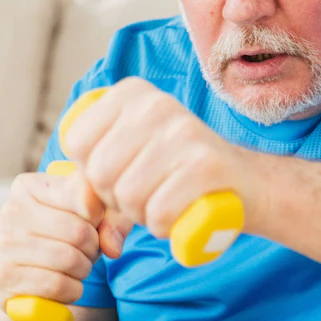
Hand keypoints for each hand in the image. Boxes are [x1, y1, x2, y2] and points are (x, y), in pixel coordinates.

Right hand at [0, 167, 131, 314]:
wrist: (29, 283)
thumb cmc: (63, 241)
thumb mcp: (91, 219)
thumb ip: (112, 218)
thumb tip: (112, 247)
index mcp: (27, 187)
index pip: (82, 195)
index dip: (99, 217)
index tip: (93, 224)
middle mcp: (10, 212)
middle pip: (78, 231)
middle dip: (93, 248)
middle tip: (87, 252)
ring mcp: (3, 245)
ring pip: (68, 260)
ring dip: (83, 270)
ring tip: (75, 268)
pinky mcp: (5, 277)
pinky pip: (57, 285)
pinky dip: (71, 290)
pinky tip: (64, 285)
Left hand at [61, 77, 259, 241]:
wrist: (244, 183)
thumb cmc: (173, 175)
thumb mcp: (125, 167)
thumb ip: (89, 183)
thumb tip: (81, 206)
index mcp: (130, 93)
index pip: (76, 142)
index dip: (91, 173)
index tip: (121, 172)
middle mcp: (156, 103)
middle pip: (100, 172)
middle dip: (117, 198)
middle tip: (146, 193)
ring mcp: (184, 131)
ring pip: (128, 196)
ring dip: (143, 214)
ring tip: (166, 201)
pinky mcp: (207, 164)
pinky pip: (159, 213)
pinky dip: (165, 226)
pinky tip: (182, 214)